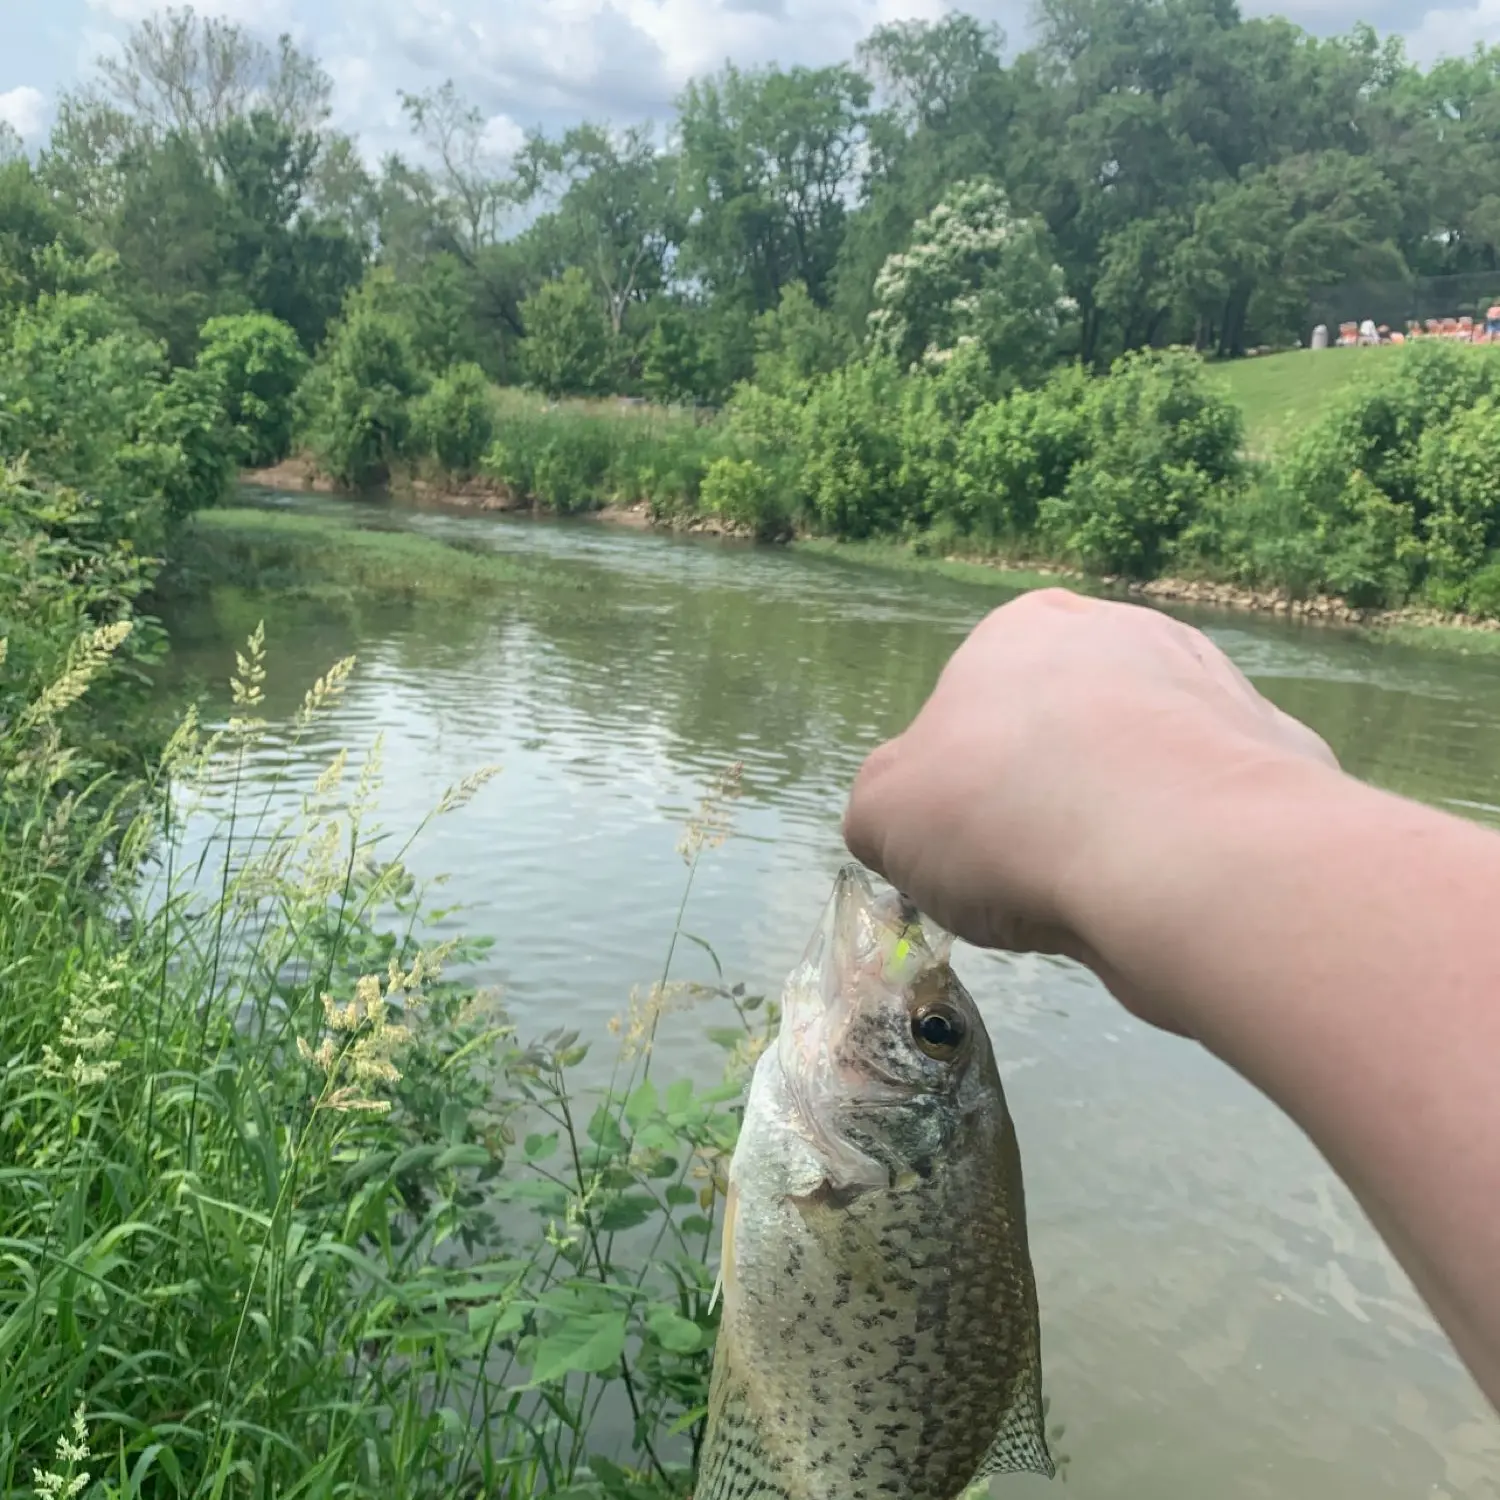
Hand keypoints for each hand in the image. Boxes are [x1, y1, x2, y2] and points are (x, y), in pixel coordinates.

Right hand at [842, 588, 1339, 1026]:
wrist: (1183, 856)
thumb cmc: (1006, 814)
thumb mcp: (884, 817)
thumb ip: (883, 810)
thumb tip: (907, 826)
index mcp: (1024, 630)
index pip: (977, 700)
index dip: (964, 780)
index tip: (970, 840)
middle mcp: (1126, 635)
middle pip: (1068, 728)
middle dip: (1050, 792)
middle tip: (1033, 868)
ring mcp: (1213, 688)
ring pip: (1146, 767)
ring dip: (1124, 819)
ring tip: (1106, 889)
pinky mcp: (1280, 755)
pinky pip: (1216, 809)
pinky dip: (1194, 847)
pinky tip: (1177, 890)